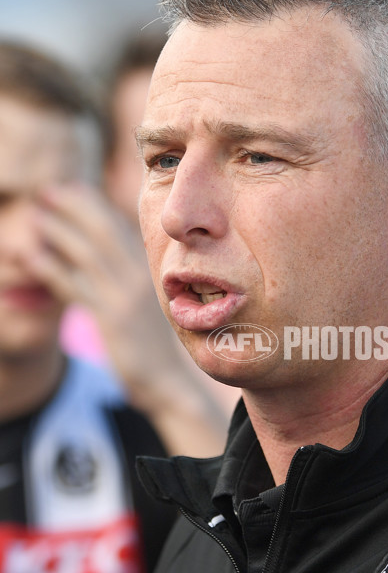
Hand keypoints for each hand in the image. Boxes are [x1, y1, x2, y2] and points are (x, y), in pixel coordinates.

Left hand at [28, 182, 236, 455]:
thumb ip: (130, 278)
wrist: (170, 383)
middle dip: (74, 206)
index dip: (95, 204)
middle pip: (104, 230)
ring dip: (59, 231)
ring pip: (88, 253)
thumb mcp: (148, 305)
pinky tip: (33, 258)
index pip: (121, 226)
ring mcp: (126, 297)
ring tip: (36, 217)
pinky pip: (76, 287)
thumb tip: (110, 258)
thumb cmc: (156, 346)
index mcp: (150, 270)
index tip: (73, 189)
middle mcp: (140, 277)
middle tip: (48, 191)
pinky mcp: (112, 319)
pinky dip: (53, 269)